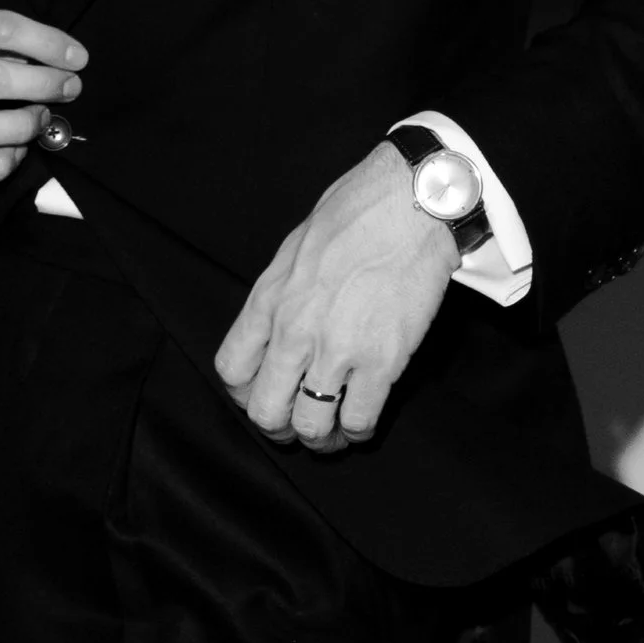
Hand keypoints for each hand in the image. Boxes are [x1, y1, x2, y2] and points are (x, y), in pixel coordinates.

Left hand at [215, 143, 455, 455]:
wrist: (411, 204)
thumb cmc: (357, 212)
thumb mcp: (295, 247)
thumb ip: (280, 294)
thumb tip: (278, 326)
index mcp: (269, 300)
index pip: (232, 371)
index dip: (246, 393)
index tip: (266, 393)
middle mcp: (295, 332)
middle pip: (265, 411)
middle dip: (279, 427)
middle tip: (297, 424)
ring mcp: (337, 351)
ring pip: (310, 426)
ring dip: (319, 438)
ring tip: (331, 433)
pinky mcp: (381, 363)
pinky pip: (359, 421)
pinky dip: (358, 432)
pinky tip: (361, 423)